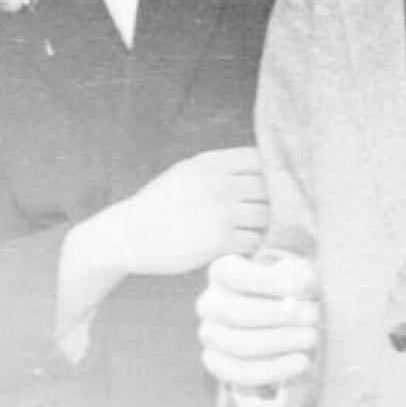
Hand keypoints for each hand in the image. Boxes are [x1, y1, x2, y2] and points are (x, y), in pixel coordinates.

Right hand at [100, 147, 267, 277]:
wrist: (128, 234)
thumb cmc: (159, 205)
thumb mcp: (187, 172)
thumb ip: (220, 169)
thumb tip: (259, 170)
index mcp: (212, 162)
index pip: (262, 158)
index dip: (271, 173)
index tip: (271, 188)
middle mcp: (220, 183)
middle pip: (271, 188)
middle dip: (277, 201)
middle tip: (275, 215)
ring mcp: (223, 212)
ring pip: (268, 216)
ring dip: (269, 226)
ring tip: (263, 233)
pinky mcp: (221, 241)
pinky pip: (256, 241)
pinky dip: (256, 246)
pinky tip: (247, 248)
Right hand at [197, 249, 319, 386]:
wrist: (280, 324)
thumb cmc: (288, 292)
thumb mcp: (297, 277)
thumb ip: (301, 277)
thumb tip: (302, 282)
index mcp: (222, 272)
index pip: (235, 274)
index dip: (266, 281)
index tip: (300, 287)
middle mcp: (210, 303)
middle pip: (235, 312)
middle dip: (276, 316)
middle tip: (313, 316)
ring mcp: (210, 335)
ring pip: (238, 346)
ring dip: (279, 342)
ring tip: (312, 337)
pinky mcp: (217, 363)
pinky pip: (240, 373)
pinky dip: (273, 371)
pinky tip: (301, 362)